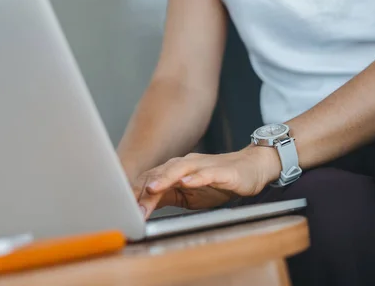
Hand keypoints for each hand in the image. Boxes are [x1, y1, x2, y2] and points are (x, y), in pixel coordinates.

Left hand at [135, 146, 280, 217]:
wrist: (251, 168)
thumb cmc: (218, 182)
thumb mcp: (188, 195)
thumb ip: (167, 197)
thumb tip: (142, 206)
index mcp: (175, 170)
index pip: (150, 180)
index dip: (135, 194)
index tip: (123, 210)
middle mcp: (185, 164)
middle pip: (159, 174)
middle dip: (144, 191)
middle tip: (131, 207)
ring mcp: (202, 166)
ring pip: (178, 169)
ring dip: (164, 179)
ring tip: (152, 189)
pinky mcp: (221, 171)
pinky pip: (206, 173)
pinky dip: (195, 178)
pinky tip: (186, 182)